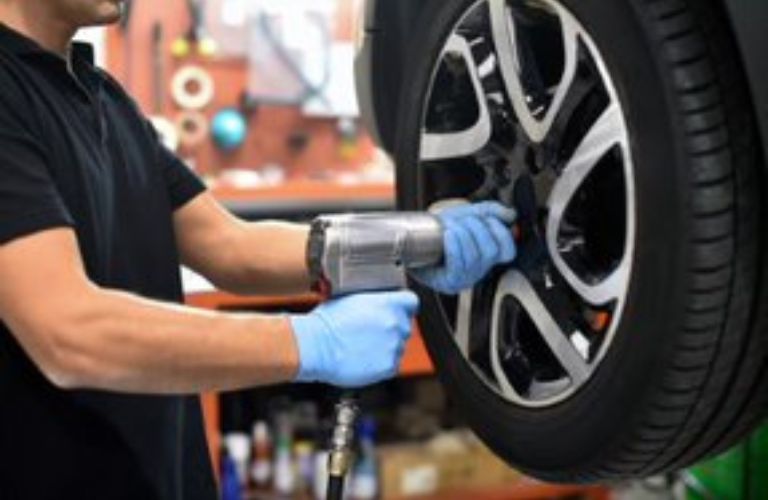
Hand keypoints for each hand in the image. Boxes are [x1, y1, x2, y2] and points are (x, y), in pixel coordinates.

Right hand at [290, 291, 418, 387]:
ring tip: (364, 346)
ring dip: (387, 345)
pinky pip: (392, 363)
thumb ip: (372, 300)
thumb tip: (376, 302)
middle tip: (371, 331)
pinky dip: (382, 362)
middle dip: (391, 327)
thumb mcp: (350, 298)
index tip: (398, 309)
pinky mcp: (389, 366)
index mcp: (388, 303)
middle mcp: (395, 323)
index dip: (403, 305)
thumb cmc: (326, 323)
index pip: (411, 301)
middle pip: (405, 324)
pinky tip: (364, 357)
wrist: (316, 347)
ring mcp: (394, 346)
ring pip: (399, 345)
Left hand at [412, 201, 516, 294]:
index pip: (508, 251)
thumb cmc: (439, 231)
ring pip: (475, 258)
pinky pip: (458, 266)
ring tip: (451, 227)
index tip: (488, 220)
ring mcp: (465, 279)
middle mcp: (479, 270)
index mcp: (487, 256)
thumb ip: (490, 211)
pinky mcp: (448, 283)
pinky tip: (448, 235)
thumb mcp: (467, 215)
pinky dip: (455, 247)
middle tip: (463, 221)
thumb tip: (511, 215)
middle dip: (477, 229)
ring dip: (463, 235)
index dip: (502, 234)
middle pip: (491, 252)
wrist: (412, 240)